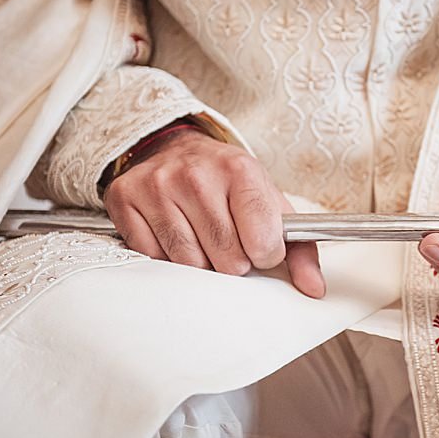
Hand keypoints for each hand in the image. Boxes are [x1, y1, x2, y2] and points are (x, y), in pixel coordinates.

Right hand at [102, 126, 325, 297]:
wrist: (177, 149)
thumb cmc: (229, 184)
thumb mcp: (269, 203)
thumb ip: (299, 247)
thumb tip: (314, 288)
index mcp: (240, 169)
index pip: (263, 240)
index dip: (266, 254)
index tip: (260, 247)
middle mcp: (196, 174)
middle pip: (226, 258)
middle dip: (233, 261)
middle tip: (228, 242)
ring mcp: (157, 185)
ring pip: (188, 262)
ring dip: (200, 262)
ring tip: (203, 238)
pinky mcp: (125, 197)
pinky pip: (151, 256)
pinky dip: (166, 256)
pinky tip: (174, 234)